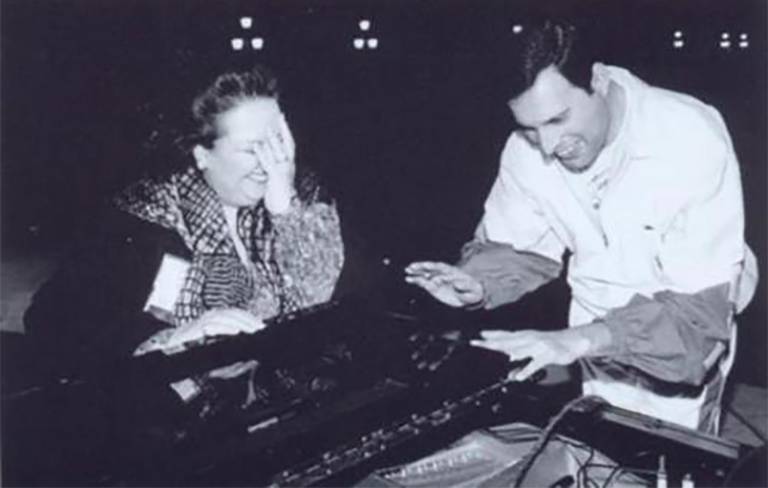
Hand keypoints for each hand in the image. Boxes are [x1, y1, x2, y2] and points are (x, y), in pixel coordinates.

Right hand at [163, 308, 264, 351]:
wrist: (173, 349)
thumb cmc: (197, 350)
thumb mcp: (218, 348)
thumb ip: (232, 348)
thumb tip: (249, 350)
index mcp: (219, 317)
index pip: (238, 314)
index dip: (251, 318)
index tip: (264, 326)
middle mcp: (212, 316)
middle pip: (234, 313)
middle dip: (250, 320)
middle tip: (262, 329)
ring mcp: (204, 320)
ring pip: (226, 317)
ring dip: (241, 323)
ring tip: (253, 330)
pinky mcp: (196, 328)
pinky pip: (213, 325)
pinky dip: (225, 328)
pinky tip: (236, 331)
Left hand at [256, 112, 296, 213]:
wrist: (284, 208)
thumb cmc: (280, 194)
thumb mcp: (279, 177)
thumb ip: (275, 166)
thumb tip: (266, 154)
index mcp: (291, 165)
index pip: (290, 144)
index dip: (286, 131)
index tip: (281, 118)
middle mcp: (289, 166)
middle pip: (285, 145)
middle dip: (280, 132)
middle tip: (276, 119)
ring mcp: (283, 171)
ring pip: (277, 152)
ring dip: (272, 140)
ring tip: (266, 130)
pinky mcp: (275, 176)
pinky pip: (268, 163)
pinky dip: (262, 153)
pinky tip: (257, 146)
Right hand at [405, 261, 483, 307]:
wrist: (470, 295)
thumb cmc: (473, 292)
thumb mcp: (473, 292)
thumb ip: (465, 288)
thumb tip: (456, 283)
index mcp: (455, 273)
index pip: (445, 270)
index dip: (438, 271)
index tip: (432, 275)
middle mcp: (445, 274)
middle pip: (433, 267)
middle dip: (424, 266)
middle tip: (415, 266)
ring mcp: (438, 279)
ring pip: (427, 273)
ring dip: (417, 271)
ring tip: (408, 270)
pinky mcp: (434, 285)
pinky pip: (424, 281)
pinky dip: (416, 280)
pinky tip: (409, 279)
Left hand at [471, 329, 590, 380]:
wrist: (573, 341)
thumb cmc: (550, 345)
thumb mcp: (533, 350)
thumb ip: (521, 355)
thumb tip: (510, 363)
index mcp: (524, 337)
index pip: (504, 336)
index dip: (491, 336)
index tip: (477, 337)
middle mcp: (529, 339)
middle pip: (507, 341)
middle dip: (491, 342)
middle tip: (477, 342)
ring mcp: (538, 345)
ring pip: (519, 348)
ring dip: (506, 350)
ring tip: (493, 351)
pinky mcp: (548, 355)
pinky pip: (535, 363)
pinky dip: (526, 370)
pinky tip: (518, 377)